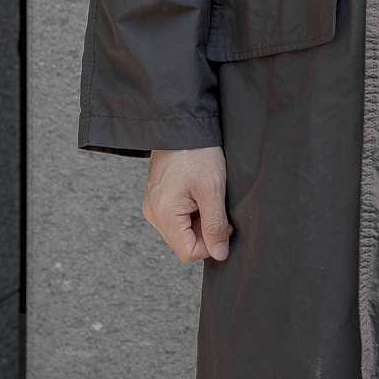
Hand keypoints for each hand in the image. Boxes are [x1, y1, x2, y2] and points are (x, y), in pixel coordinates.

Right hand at [143, 147, 232, 262]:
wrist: (183, 125)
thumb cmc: (197, 152)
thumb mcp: (213, 189)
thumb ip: (215, 225)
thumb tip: (219, 254)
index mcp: (163, 213)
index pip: (188, 252)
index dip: (211, 244)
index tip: (225, 224)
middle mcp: (153, 212)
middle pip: (183, 242)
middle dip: (205, 231)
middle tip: (219, 208)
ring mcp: (153, 204)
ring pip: (181, 230)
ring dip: (200, 220)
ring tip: (208, 196)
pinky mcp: (158, 196)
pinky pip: (176, 216)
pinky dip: (192, 211)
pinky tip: (199, 192)